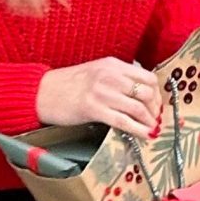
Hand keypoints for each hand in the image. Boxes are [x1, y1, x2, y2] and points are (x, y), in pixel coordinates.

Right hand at [36, 58, 163, 132]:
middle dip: (156, 110)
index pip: (147, 77)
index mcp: (112, 65)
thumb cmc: (68, 85)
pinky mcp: (93, 108)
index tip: (157, 105)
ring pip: (138, 107)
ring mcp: (101, 92)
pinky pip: (123, 121)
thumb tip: (141, 95)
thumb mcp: (97, 73)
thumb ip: (118, 79)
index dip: (157, 94)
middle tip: (156, 120)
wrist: (42, 92)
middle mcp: (109, 76)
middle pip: (147, 93)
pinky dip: (139, 130)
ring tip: (152, 130)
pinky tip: (145, 135)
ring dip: (150, 122)